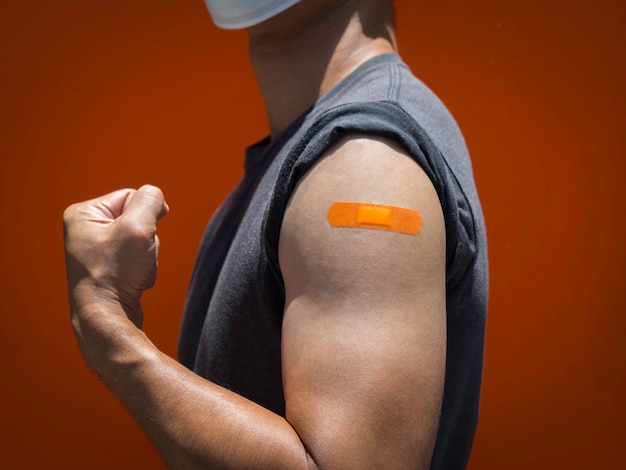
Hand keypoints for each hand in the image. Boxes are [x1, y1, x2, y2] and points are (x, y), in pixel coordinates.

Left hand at [63, 185, 168, 325]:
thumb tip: (155, 198)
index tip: (137, 238)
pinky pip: (137, 256)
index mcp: (83, 213)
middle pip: (137, 218)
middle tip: (134, 257)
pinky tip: (132, 279)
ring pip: (141, 238)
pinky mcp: (107, 267)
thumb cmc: (116, 273)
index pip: (131, 197)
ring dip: (147, 254)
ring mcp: (95, 250)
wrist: (107, 316)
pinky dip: (142, 267)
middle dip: (146, 238)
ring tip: (133, 270)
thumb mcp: (137, 226)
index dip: (145, 216)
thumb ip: (150, 200)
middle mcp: (85, 229)